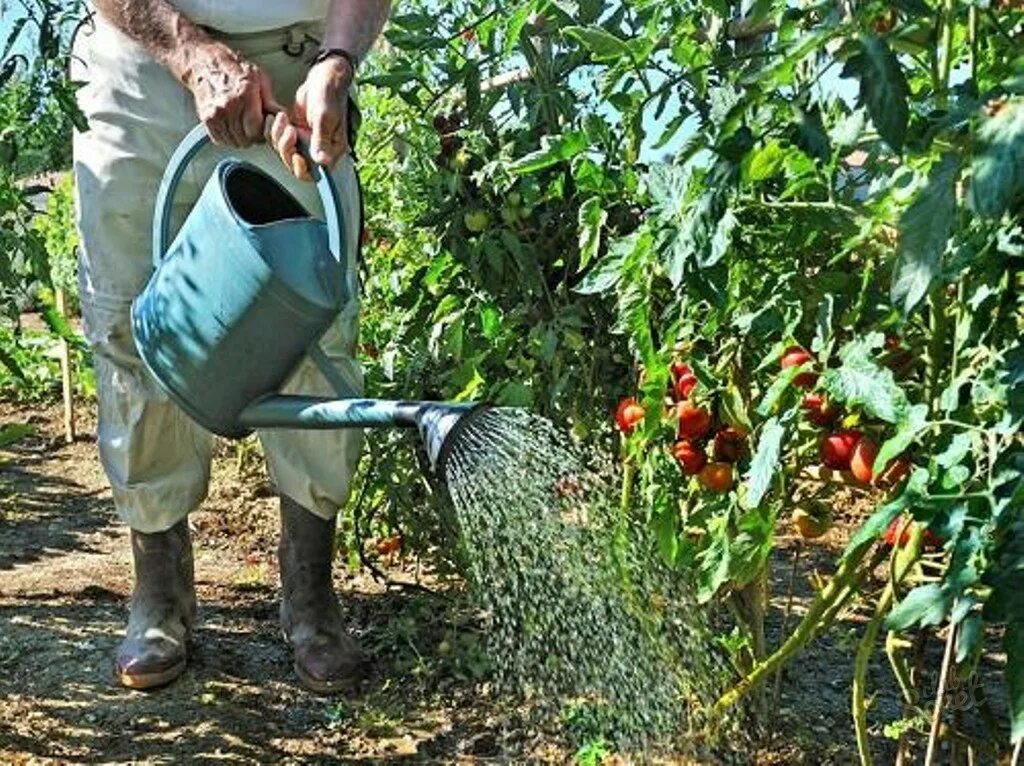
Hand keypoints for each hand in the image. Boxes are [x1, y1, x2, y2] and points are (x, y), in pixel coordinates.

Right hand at [182, 42, 280, 145]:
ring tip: (242, 124)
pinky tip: (232, 126)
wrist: (205, 64)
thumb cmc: (234, 69)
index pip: (256, 129)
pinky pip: (221, 140)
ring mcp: (216, 113)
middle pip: (246, 139)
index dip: (263, 132)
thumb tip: (282, 117)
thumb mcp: (260, 79)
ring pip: (234, 142)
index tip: (263, 126)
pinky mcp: (206, 119)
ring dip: (241, 138)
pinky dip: (228, 137)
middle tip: (254, 126)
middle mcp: (229, 106)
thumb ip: (271, 101)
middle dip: (253, 136)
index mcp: (245, 95)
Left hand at [265, 57, 353, 180]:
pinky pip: (279, 139)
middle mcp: (319, 149)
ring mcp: (306, 141)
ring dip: (278, 137)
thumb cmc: (331, 94)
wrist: (324, 76)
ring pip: (285, 151)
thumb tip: (323, 162)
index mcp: (332, 150)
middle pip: (295, 163)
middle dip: (286, 147)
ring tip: (283, 119)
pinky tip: (278, 117)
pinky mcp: (296, 132)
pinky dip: (274, 130)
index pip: (314, 172)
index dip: (301, 167)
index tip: (296, 153)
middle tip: (289, 130)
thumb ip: (321, 140)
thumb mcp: (325, 117)